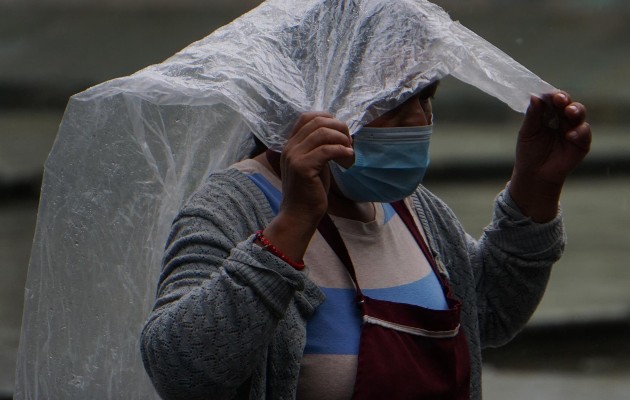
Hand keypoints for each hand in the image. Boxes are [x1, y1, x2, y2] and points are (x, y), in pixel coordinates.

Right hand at [260, 113, 352, 262]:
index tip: (341, 132)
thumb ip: (318, 148)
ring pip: (323, 133)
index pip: (307, 117)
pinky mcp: (302, 168)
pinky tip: (348, 159)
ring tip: (349, 152)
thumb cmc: (309, 192)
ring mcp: (294, 157)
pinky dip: (342, 151)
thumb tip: (338, 133)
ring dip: (342, 140)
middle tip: (349, 143)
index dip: (327, 118)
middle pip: (317, 121)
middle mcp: (290, 147)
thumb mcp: (313, 164)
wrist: (299, 216)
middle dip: (339, 128)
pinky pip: (327, 150)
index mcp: (291, 145)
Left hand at [510, 92, 591, 221]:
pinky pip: (584, 132)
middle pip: (568, 103)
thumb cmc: (529, 152)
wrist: (534, 175)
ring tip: (569, 113)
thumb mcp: (527, 132)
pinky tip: (571, 135)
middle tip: (560, 99)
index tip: (549, 94)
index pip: (552, 99)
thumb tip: (534, 97)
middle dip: (565, 100)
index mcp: (548, 113)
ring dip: (575, 111)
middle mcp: (562, 118)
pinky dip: (579, 131)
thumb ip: (532, 116)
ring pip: (579, 114)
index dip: (552, 95)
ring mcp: (573, 129)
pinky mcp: (582, 143)